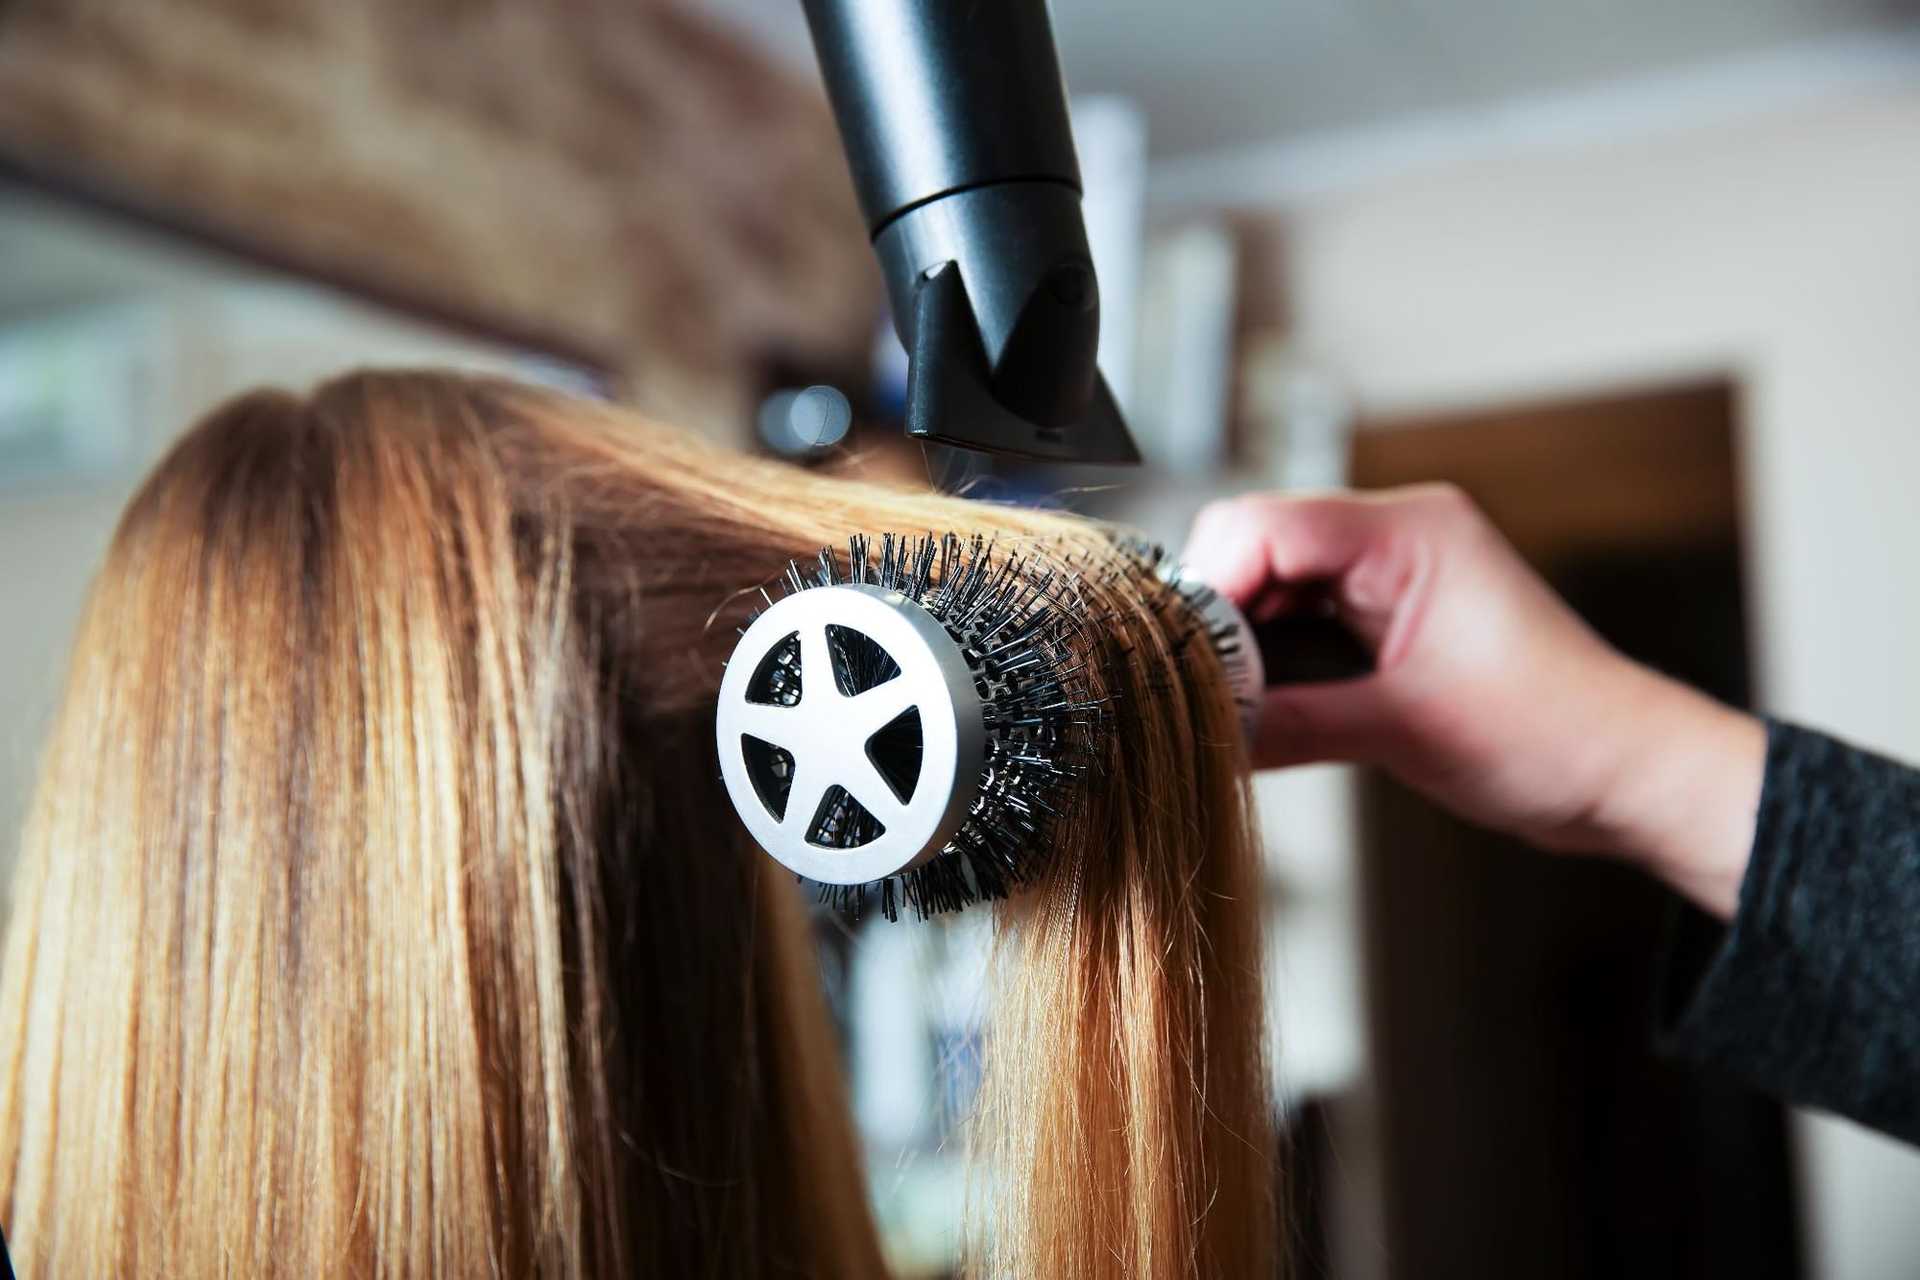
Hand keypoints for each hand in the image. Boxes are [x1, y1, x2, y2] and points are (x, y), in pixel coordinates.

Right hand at [1183, 484, 1766, 918]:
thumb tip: (1203, 727)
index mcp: (1410, 532)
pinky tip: (1267, 705)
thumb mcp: (1405, 732)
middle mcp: (1396, 535)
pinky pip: (1301, 616)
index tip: (1188, 658)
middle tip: (1207, 690)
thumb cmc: (1556, 735)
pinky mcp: (1388, 613)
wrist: (1625, 773)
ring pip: (1272, 583)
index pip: (1265, 525)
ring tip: (1237, 707)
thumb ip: (1291, 721)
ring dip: (1247, 642)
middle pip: (1256, 544)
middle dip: (1221, 616)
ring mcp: (1392, 572)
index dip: (1213, 585)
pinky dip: (1275, 658)